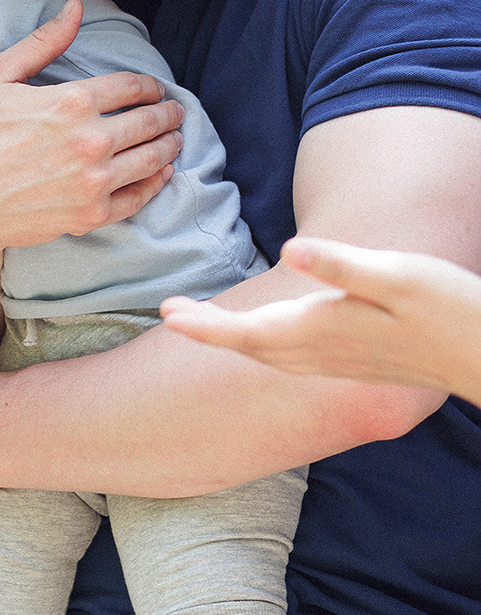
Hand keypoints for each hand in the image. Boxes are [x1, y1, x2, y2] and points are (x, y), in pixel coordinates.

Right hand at [0, 0, 184, 260]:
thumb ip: (43, 42)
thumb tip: (76, 7)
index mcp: (72, 101)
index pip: (132, 86)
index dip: (149, 86)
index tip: (154, 89)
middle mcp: (91, 140)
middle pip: (150, 121)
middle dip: (168, 114)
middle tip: (176, 112)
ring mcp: (94, 180)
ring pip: (153, 158)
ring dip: (170, 145)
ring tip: (174, 140)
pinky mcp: (92, 214)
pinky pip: (139, 196)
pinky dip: (156, 183)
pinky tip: (160, 174)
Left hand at [161, 236, 480, 404]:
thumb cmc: (447, 306)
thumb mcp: (397, 275)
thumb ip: (342, 266)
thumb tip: (289, 251)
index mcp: (323, 330)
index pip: (245, 334)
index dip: (204, 326)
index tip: (167, 315)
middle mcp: (322, 354)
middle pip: (249, 346)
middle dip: (207, 331)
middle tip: (170, 312)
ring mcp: (337, 363)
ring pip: (268, 355)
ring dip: (231, 339)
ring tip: (201, 322)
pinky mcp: (352, 362)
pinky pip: (289, 359)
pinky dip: (262, 347)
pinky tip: (263, 337)